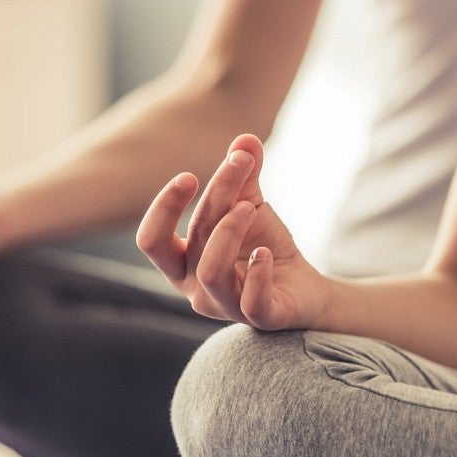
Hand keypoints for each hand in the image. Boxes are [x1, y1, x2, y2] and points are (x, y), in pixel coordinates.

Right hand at [136, 134, 331, 329]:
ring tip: (253, 207)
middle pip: (191, 241)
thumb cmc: (263, 248)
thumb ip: (243, 175)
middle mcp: (196, 289)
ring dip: (230, 230)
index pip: (152, 240)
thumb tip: (245, 138)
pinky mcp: (260, 317)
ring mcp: (226, 307)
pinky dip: (258, 272)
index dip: (164, 208)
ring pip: (211, 272)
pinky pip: (251, 300)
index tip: (190, 177)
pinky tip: (266, 252)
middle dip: (213, 199)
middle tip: (237, 166)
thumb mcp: (250, 205)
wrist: (304, 289)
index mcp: (182, 263)